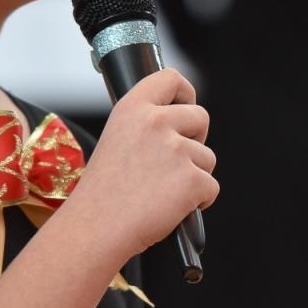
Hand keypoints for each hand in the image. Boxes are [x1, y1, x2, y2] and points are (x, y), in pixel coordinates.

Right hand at [71, 69, 217, 257]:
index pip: (170, 78)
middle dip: (196, 139)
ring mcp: (176, 150)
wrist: (96, 229)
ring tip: (163, 193)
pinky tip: (173, 209)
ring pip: (207, 157)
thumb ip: (145, 126)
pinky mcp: (192, 179)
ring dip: (194, 175)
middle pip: (201, 116)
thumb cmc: (102, 194)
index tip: (184, 105)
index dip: (185, 92)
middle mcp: (156, 122)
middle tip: (176, 162)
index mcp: (132, 109)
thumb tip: (179, 125)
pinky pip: (211, 187)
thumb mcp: (115, 140)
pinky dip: (200, 201)